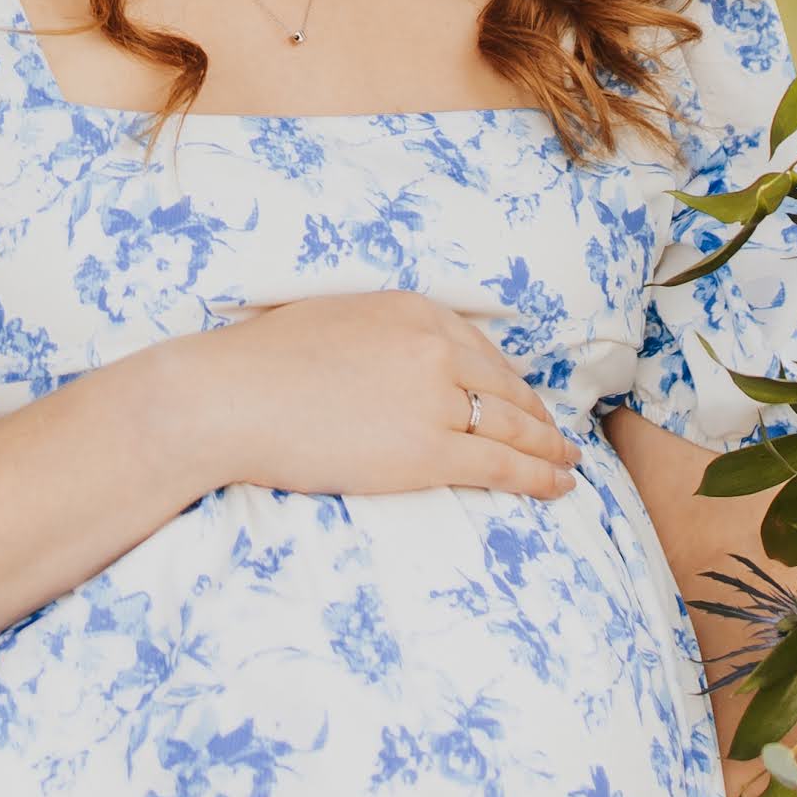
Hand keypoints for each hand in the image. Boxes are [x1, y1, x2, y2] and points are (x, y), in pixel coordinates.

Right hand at [164, 292, 577, 506]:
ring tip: (567, 463)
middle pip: (506, 389)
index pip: (481, 350)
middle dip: (538, 416)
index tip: (523, 401)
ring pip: (515, 428)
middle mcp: (437, 348)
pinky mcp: (429, 451)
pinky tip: (557, 485)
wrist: (228, 398)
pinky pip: (502, 466)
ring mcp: (437, 399)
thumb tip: (392, 360)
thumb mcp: (334, 320)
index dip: (510, 382)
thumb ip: (380, 335)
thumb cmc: (259, 364)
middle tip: (559, 436)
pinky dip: (539, 478)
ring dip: (549, 448)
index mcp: (415, 310)